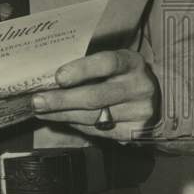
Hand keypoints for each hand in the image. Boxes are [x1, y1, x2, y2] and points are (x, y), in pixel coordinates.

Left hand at [32, 49, 159, 142]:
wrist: (156, 96)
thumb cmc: (122, 74)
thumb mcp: (112, 61)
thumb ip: (88, 66)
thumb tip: (50, 77)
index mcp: (131, 62)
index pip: (106, 64)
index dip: (81, 70)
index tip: (58, 77)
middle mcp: (139, 88)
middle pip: (95, 96)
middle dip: (61, 100)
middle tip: (37, 101)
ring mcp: (139, 113)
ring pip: (93, 117)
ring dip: (62, 115)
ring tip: (41, 111)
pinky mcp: (134, 133)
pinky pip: (97, 130)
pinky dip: (75, 124)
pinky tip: (60, 118)